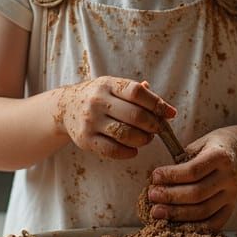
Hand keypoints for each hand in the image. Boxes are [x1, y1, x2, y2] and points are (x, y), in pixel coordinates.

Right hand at [57, 76, 175, 159]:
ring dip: (142, 139)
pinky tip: (133, 150)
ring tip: (146, 138)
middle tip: (158, 128)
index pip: (137, 92)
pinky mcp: (86, 140)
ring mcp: (91, 121)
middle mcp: (98, 101)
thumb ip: (139, 94)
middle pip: (134, 115)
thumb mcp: (114, 86)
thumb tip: (167, 109)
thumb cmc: (99, 97)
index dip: (157, 104)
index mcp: (108, 84)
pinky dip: (128, 152)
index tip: (170, 113)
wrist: (66, 106)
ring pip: (125, 134)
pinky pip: (112, 150)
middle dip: (153, 124)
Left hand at [147, 127, 236, 229]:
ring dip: (177, 214)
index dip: (171, 176)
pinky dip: (195, 227)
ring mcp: (232, 195)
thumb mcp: (199, 144)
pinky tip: (177, 225)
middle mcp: (229, 177)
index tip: (154, 177)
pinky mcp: (231, 207)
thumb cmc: (213, 145)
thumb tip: (157, 180)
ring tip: (157, 212)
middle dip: (171, 197)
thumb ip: (182, 160)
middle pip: (197, 193)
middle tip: (151, 196)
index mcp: (221, 156)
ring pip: (204, 211)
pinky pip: (214, 223)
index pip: (193, 171)